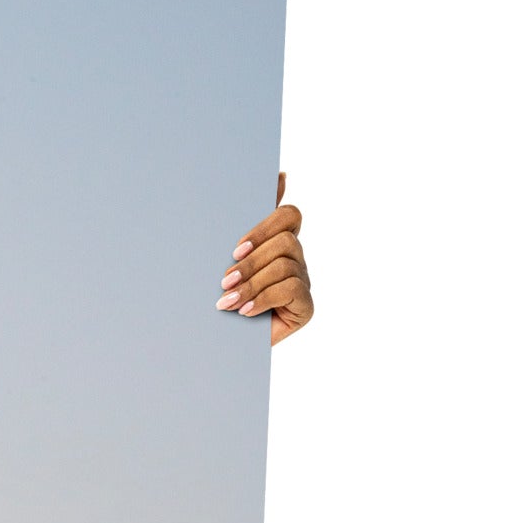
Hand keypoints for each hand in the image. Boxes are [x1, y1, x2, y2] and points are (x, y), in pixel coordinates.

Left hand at [217, 173, 312, 344]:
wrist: (217, 344)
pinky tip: (244, 311)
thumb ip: (238, 227)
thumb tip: (273, 178)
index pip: (288, 215)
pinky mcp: (306, 306)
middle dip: (251, 261)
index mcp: (276, 241)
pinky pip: (291, 289)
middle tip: (224, 280)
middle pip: (286, 240)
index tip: (235, 248)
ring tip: (227, 301)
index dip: (265, 226)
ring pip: (285, 265)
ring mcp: (303, 282)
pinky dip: (263, 299)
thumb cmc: (218, 297)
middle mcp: (295, 258)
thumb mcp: (221, 261)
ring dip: (252, 283)